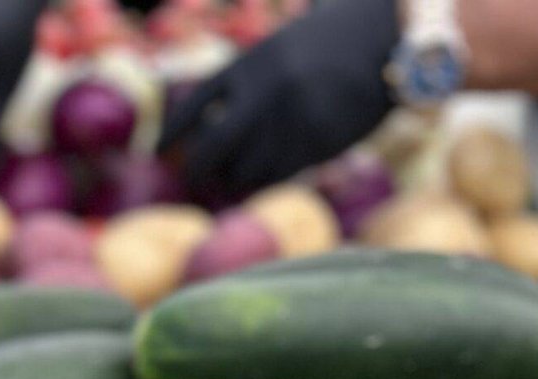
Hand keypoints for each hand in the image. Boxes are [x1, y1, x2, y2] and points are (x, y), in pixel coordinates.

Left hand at [160, 0, 399, 206]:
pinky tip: (262, 176)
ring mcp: (288, 122)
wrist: (381, 38)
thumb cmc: (325, 46)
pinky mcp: (314, 144)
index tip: (156, 153)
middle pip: (211, 147)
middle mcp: (263, 94)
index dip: (172, 132)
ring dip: (232, 180)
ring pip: (243, 171)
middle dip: (196, 169)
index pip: (195, 104)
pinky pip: (276, 176)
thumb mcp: (276, 51)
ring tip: (230, 179)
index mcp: (249, 64)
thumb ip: (245, 86)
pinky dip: (264, 180)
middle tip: (191, 179)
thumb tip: (207, 131)